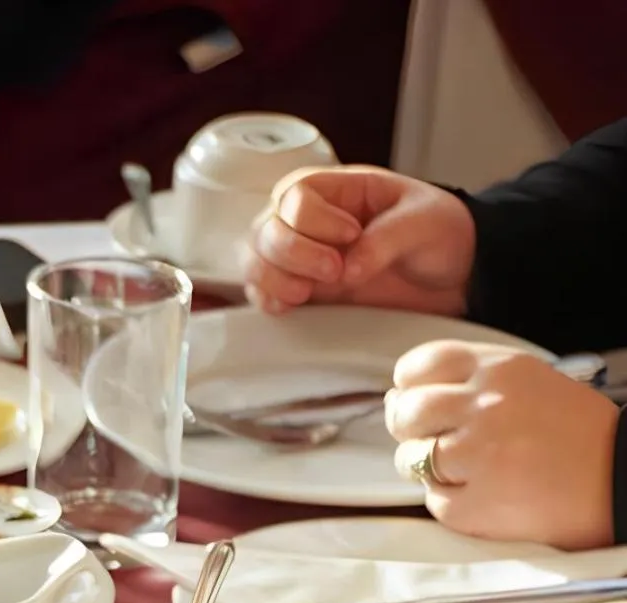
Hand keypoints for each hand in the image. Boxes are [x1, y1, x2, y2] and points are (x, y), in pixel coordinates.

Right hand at [243, 166, 476, 316]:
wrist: (453, 276)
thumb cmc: (439, 234)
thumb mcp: (426, 222)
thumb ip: (387, 238)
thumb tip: (349, 268)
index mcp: (336, 189)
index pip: (295, 196)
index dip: (315, 220)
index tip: (352, 234)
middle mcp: (308, 222)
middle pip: (266, 230)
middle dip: (294, 254)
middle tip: (335, 270)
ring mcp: (299, 258)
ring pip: (255, 262)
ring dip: (273, 279)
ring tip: (307, 293)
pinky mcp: (301, 291)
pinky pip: (262, 293)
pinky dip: (268, 299)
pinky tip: (291, 305)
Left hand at [386, 341, 619, 548]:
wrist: (625, 482)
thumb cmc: (578, 434)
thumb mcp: (529, 382)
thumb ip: (468, 381)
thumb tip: (399, 395)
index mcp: (499, 370)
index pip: (420, 365)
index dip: (409, 386)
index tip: (415, 398)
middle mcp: (484, 407)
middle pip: (406, 412)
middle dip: (411, 428)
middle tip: (436, 439)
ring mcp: (478, 457)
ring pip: (412, 459)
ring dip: (428, 467)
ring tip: (469, 470)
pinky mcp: (476, 506)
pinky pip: (435, 501)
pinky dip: (452, 502)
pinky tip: (485, 494)